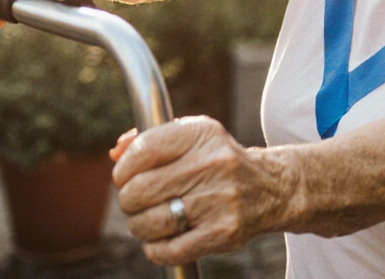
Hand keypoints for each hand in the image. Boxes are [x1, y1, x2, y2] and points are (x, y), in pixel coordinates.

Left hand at [112, 117, 288, 265]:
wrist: (269, 188)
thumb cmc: (218, 162)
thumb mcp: (191, 139)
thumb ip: (149, 140)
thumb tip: (115, 153)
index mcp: (202, 134)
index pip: (143, 151)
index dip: (123, 169)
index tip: (125, 177)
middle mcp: (213, 163)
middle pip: (140, 190)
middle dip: (128, 201)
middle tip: (135, 203)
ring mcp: (220, 199)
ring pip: (150, 222)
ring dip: (139, 226)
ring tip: (148, 222)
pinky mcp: (224, 232)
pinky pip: (169, 250)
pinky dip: (156, 249)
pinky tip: (161, 241)